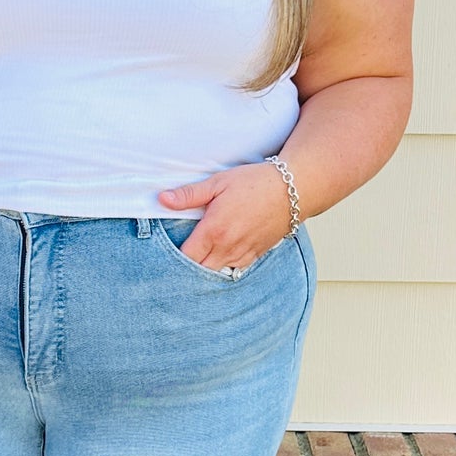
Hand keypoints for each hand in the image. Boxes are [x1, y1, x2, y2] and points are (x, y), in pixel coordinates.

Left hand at [156, 162, 292, 271]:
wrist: (292, 190)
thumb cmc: (255, 183)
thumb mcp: (217, 182)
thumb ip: (189, 195)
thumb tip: (162, 199)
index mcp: (214, 230)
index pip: (186, 257)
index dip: (173, 258)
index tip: (167, 252)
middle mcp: (227, 247)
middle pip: (199, 271)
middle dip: (187, 267)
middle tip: (179, 258)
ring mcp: (243, 254)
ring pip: (216, 273)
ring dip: (205, 268)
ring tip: (198, 257)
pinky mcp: (255, 255)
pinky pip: (234, 270)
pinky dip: (223, 266)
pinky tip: (218, 257)